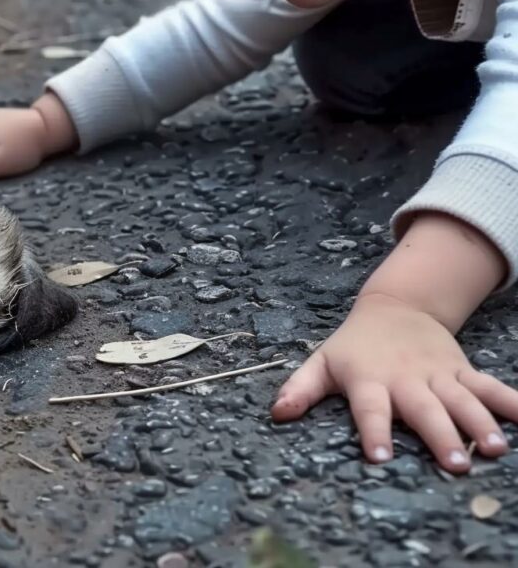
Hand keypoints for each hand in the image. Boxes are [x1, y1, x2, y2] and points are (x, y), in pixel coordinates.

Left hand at [272, 292, 517, 472]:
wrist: (395, 307)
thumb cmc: (353, 346)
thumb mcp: (322, 362)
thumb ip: (300, 388)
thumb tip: (277, 413)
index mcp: (369, 381)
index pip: (369, 409)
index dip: (373, 431)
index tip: (380, 457)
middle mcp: (406, 379)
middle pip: (424, 410)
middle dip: (440, 435)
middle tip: (456, 463)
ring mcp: (438, 375)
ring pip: (462, 400)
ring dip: (481, 423)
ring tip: (497, 449)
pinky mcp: (462, 371)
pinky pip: (490, 386)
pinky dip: (512, 401)